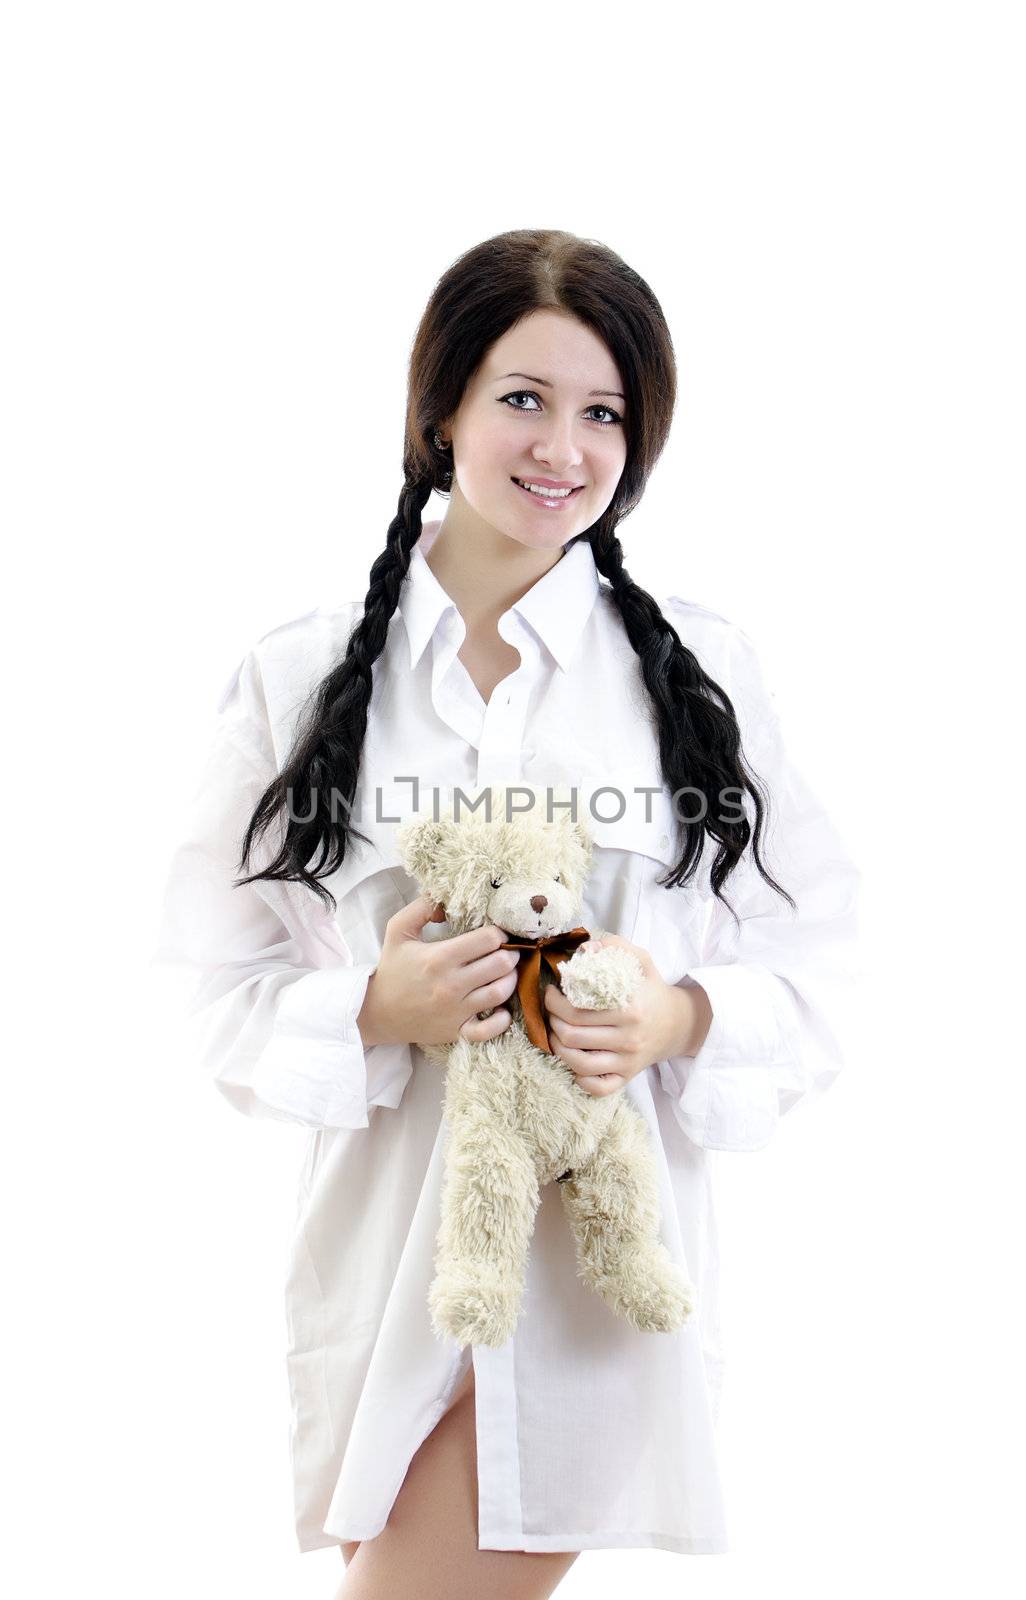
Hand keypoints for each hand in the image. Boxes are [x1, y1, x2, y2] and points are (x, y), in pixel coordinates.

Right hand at [357, 896, 520, 1046]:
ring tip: (504, 973)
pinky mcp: (457, 1031)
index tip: (495, 933)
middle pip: (502, 964)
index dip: (498, 932)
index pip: (489, 939)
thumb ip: (422, 907)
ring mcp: (456, 1011)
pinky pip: (491, 1029)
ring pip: (501, 992)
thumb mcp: (398, 930)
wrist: (376, 1011)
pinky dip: (502, 1019)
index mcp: (440, 957)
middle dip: (510, 953)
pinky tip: (500, 1008)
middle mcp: (451, 985)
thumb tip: (448, 902)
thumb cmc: (392, 968)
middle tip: (505, 951)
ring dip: (510, 979)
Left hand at [543, 934, 712, 1096]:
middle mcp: (629, 1037)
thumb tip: (585, 949)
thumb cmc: (652, 990)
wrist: (680, 1024)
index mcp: (629, 1008)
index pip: (576, 1010)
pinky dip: (580, 1078)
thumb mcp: (640, 961)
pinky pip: (597, 1087)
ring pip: (579, 1063)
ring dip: (558, 1048)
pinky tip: (575, 1061)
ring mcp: (628, 1061)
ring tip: (556, 1033)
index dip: (554, 1002)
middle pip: (572, 1036)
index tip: (551, 993)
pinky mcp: (627, 1077)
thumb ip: (614, 947)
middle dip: (552, 1022)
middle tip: (551, 1012)